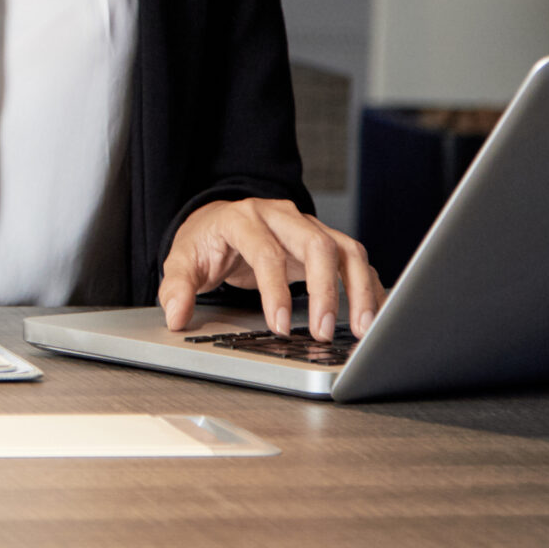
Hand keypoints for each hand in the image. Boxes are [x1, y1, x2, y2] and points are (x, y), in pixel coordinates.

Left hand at [159, 197, 382, 341]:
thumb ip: (176, 287)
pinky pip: (355, 260)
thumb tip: (177, 316)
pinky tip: (372, 314)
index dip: (274, 290)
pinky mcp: (325, 240)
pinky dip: (368, 286)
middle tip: (323, 331)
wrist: (219, 222)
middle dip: (324, 291)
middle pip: (316, 244)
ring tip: (362, 328)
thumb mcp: (181, 261)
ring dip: (358, 289)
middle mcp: (281, 216)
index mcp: (243, 219)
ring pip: (345, 249)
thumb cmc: (205, 242)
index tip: (280, 327)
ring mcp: (307, 226)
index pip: (266, 252)